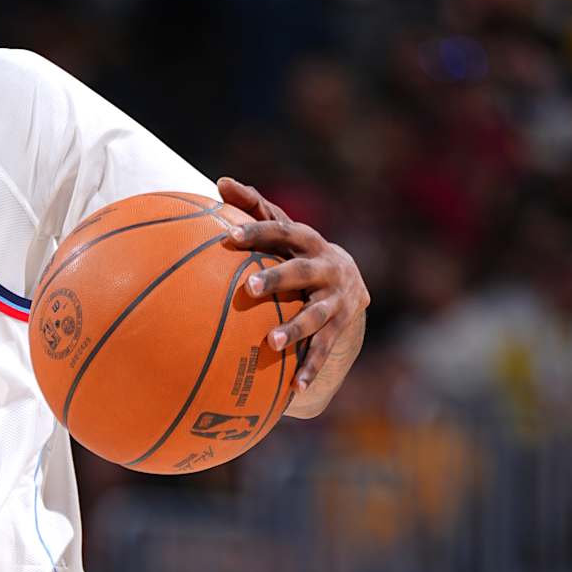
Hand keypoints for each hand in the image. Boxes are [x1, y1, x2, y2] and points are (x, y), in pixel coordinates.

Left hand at [217, 176, 369, 418]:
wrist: (352, 280)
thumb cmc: (300, 252)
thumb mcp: (283, 230)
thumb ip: (254, 208)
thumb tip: (220, 182)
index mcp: (307, 241)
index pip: (281, 231)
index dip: (256, 233)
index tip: (227, 237)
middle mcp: (326, 268)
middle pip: (300, 272)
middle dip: (277, 278)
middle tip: (248, 288)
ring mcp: (335, 300)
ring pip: (314, 316)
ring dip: (294, 329)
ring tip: (270, 342)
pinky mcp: (339, 328)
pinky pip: (323, 351)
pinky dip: (309, 369)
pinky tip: (293, 390)